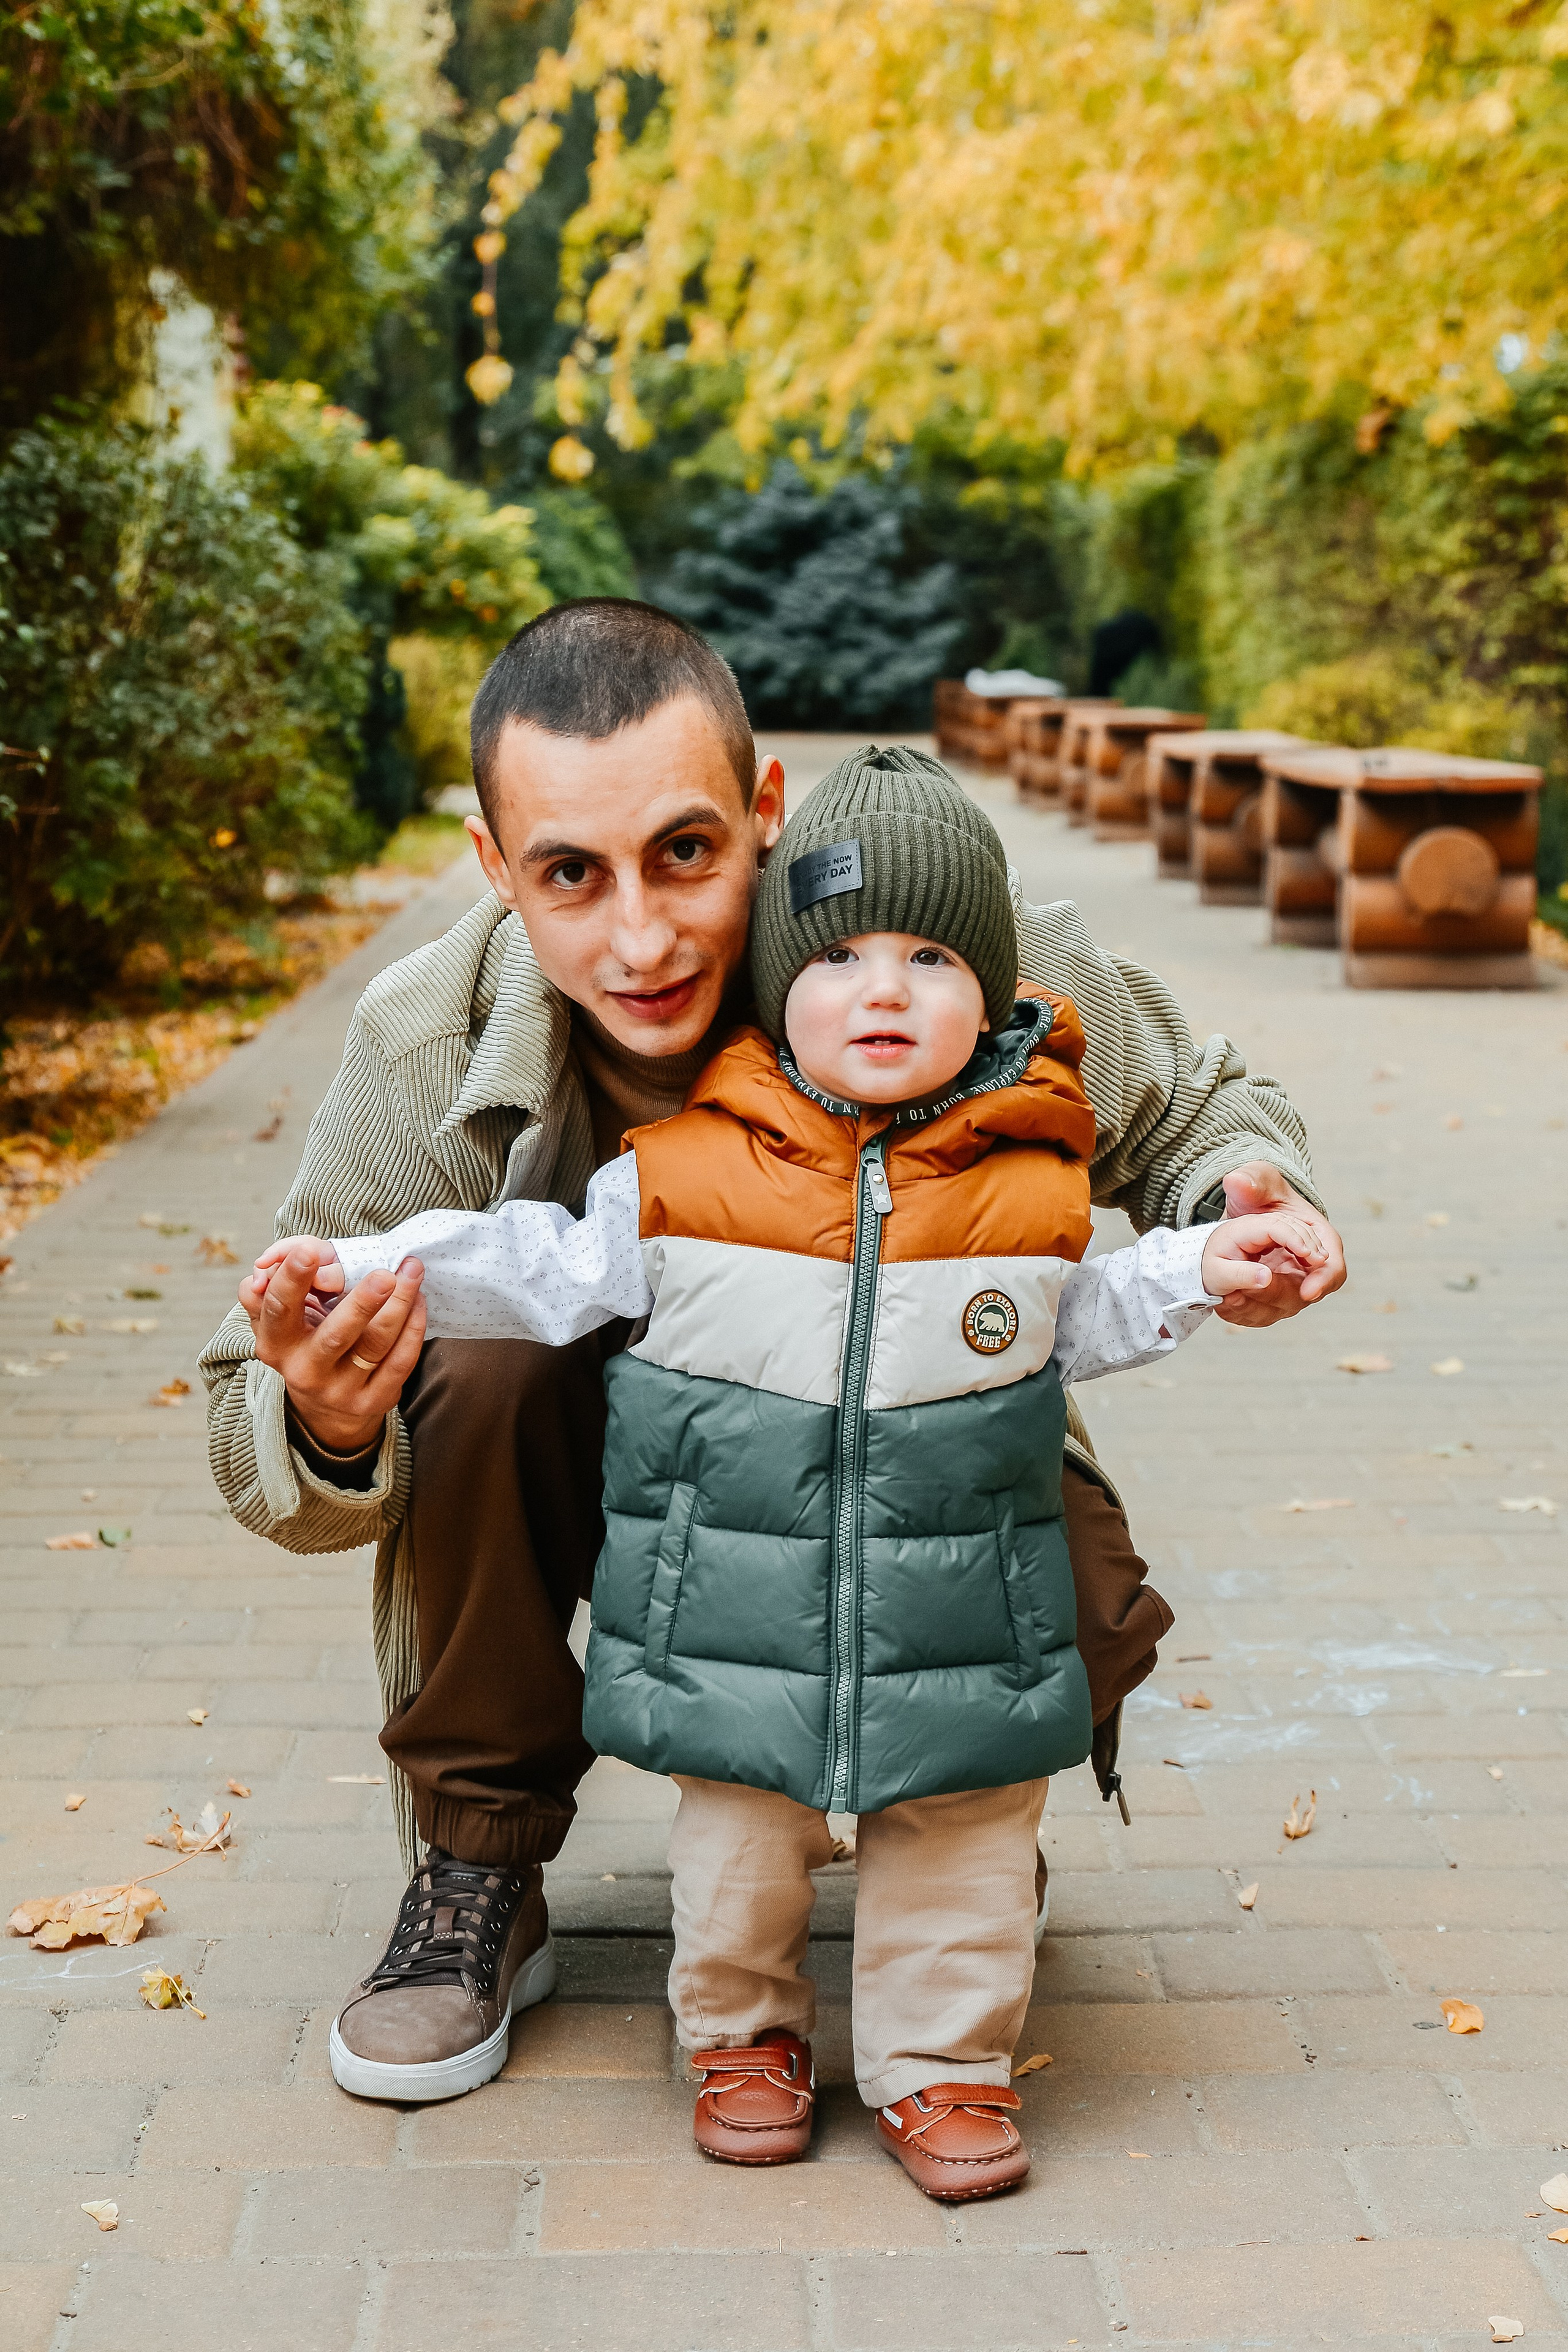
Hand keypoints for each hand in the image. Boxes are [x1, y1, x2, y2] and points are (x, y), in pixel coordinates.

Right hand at [238, 1238, 426, 1453]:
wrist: (324, 1404)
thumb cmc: (303, 1339)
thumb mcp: (280, 1314)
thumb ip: (270, 1283)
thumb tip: (265, 1266)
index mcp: (276, 1345)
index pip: (280, 1309)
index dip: (292, 1279)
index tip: (311, 1250)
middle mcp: (306, 1371)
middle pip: (335, 1335)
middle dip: (362, 1303)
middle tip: (385, 1275)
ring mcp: (342, 1390)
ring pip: (376, 1344)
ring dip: (400, 1305)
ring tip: (411, 1272)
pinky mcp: (375, 1400)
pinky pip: (401, 1360)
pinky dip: (413, 1327)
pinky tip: (418, 1300)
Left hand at [1213, 1163, 1346, 1327]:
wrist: (1245, 1211)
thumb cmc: (1261, 1193)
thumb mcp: (1258, 1181)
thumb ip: (1252, 1180)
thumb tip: (1238, 1181)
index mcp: (1319, 1236)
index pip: (1333, 1266)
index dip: (1324, 1280)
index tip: (1307, 1292)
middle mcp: (1312, 1264)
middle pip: (1310, 1291)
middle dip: (1285, 1295)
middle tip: (1256, 1292)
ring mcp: (1295, 1280)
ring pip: (1287, 1304)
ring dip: (1262, 1304)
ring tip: (1233, 1296)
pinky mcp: (1276, 1291)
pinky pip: (1267, 1308)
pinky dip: (1249, 1308)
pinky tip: (1228, 1300)